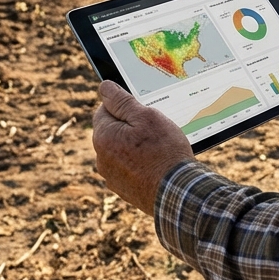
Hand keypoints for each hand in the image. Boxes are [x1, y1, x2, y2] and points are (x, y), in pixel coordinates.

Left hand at [92, 80, 194, 214]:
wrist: (177, 193)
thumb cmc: (164, 152)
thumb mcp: (147, 117)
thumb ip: (122, 101)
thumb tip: (104, 87)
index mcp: (103, 136)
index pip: (105, 109)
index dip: (126, 107)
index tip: (144, 112)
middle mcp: (101, 158)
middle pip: (113, 130)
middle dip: (131, 127)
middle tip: (155, 130)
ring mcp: (111, 176)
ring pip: (121, 150)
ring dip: (135, 146)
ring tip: (159, 150)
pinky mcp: (123, 189)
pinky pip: (129, 168)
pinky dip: (140, 164)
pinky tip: (157, 165)